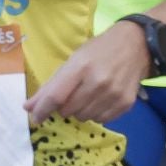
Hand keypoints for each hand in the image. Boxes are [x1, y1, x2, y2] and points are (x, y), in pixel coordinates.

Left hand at [25, 24, 151, 124]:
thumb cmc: (99, 50)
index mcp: (80, 67)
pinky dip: (96, 113)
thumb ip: (51, 85)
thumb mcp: (73, 60)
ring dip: (80, 110)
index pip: (56, 96)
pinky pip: (102, 120)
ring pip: (84, 117)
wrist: (136, 46)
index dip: (42, 109)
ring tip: (87, 94)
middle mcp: (98, 82)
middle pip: (68, 110)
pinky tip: (100, 99)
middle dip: (63, 106)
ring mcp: (114, 94)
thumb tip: (29, 107)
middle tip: (71, 94)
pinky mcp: (126, 104)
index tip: (34, 117)